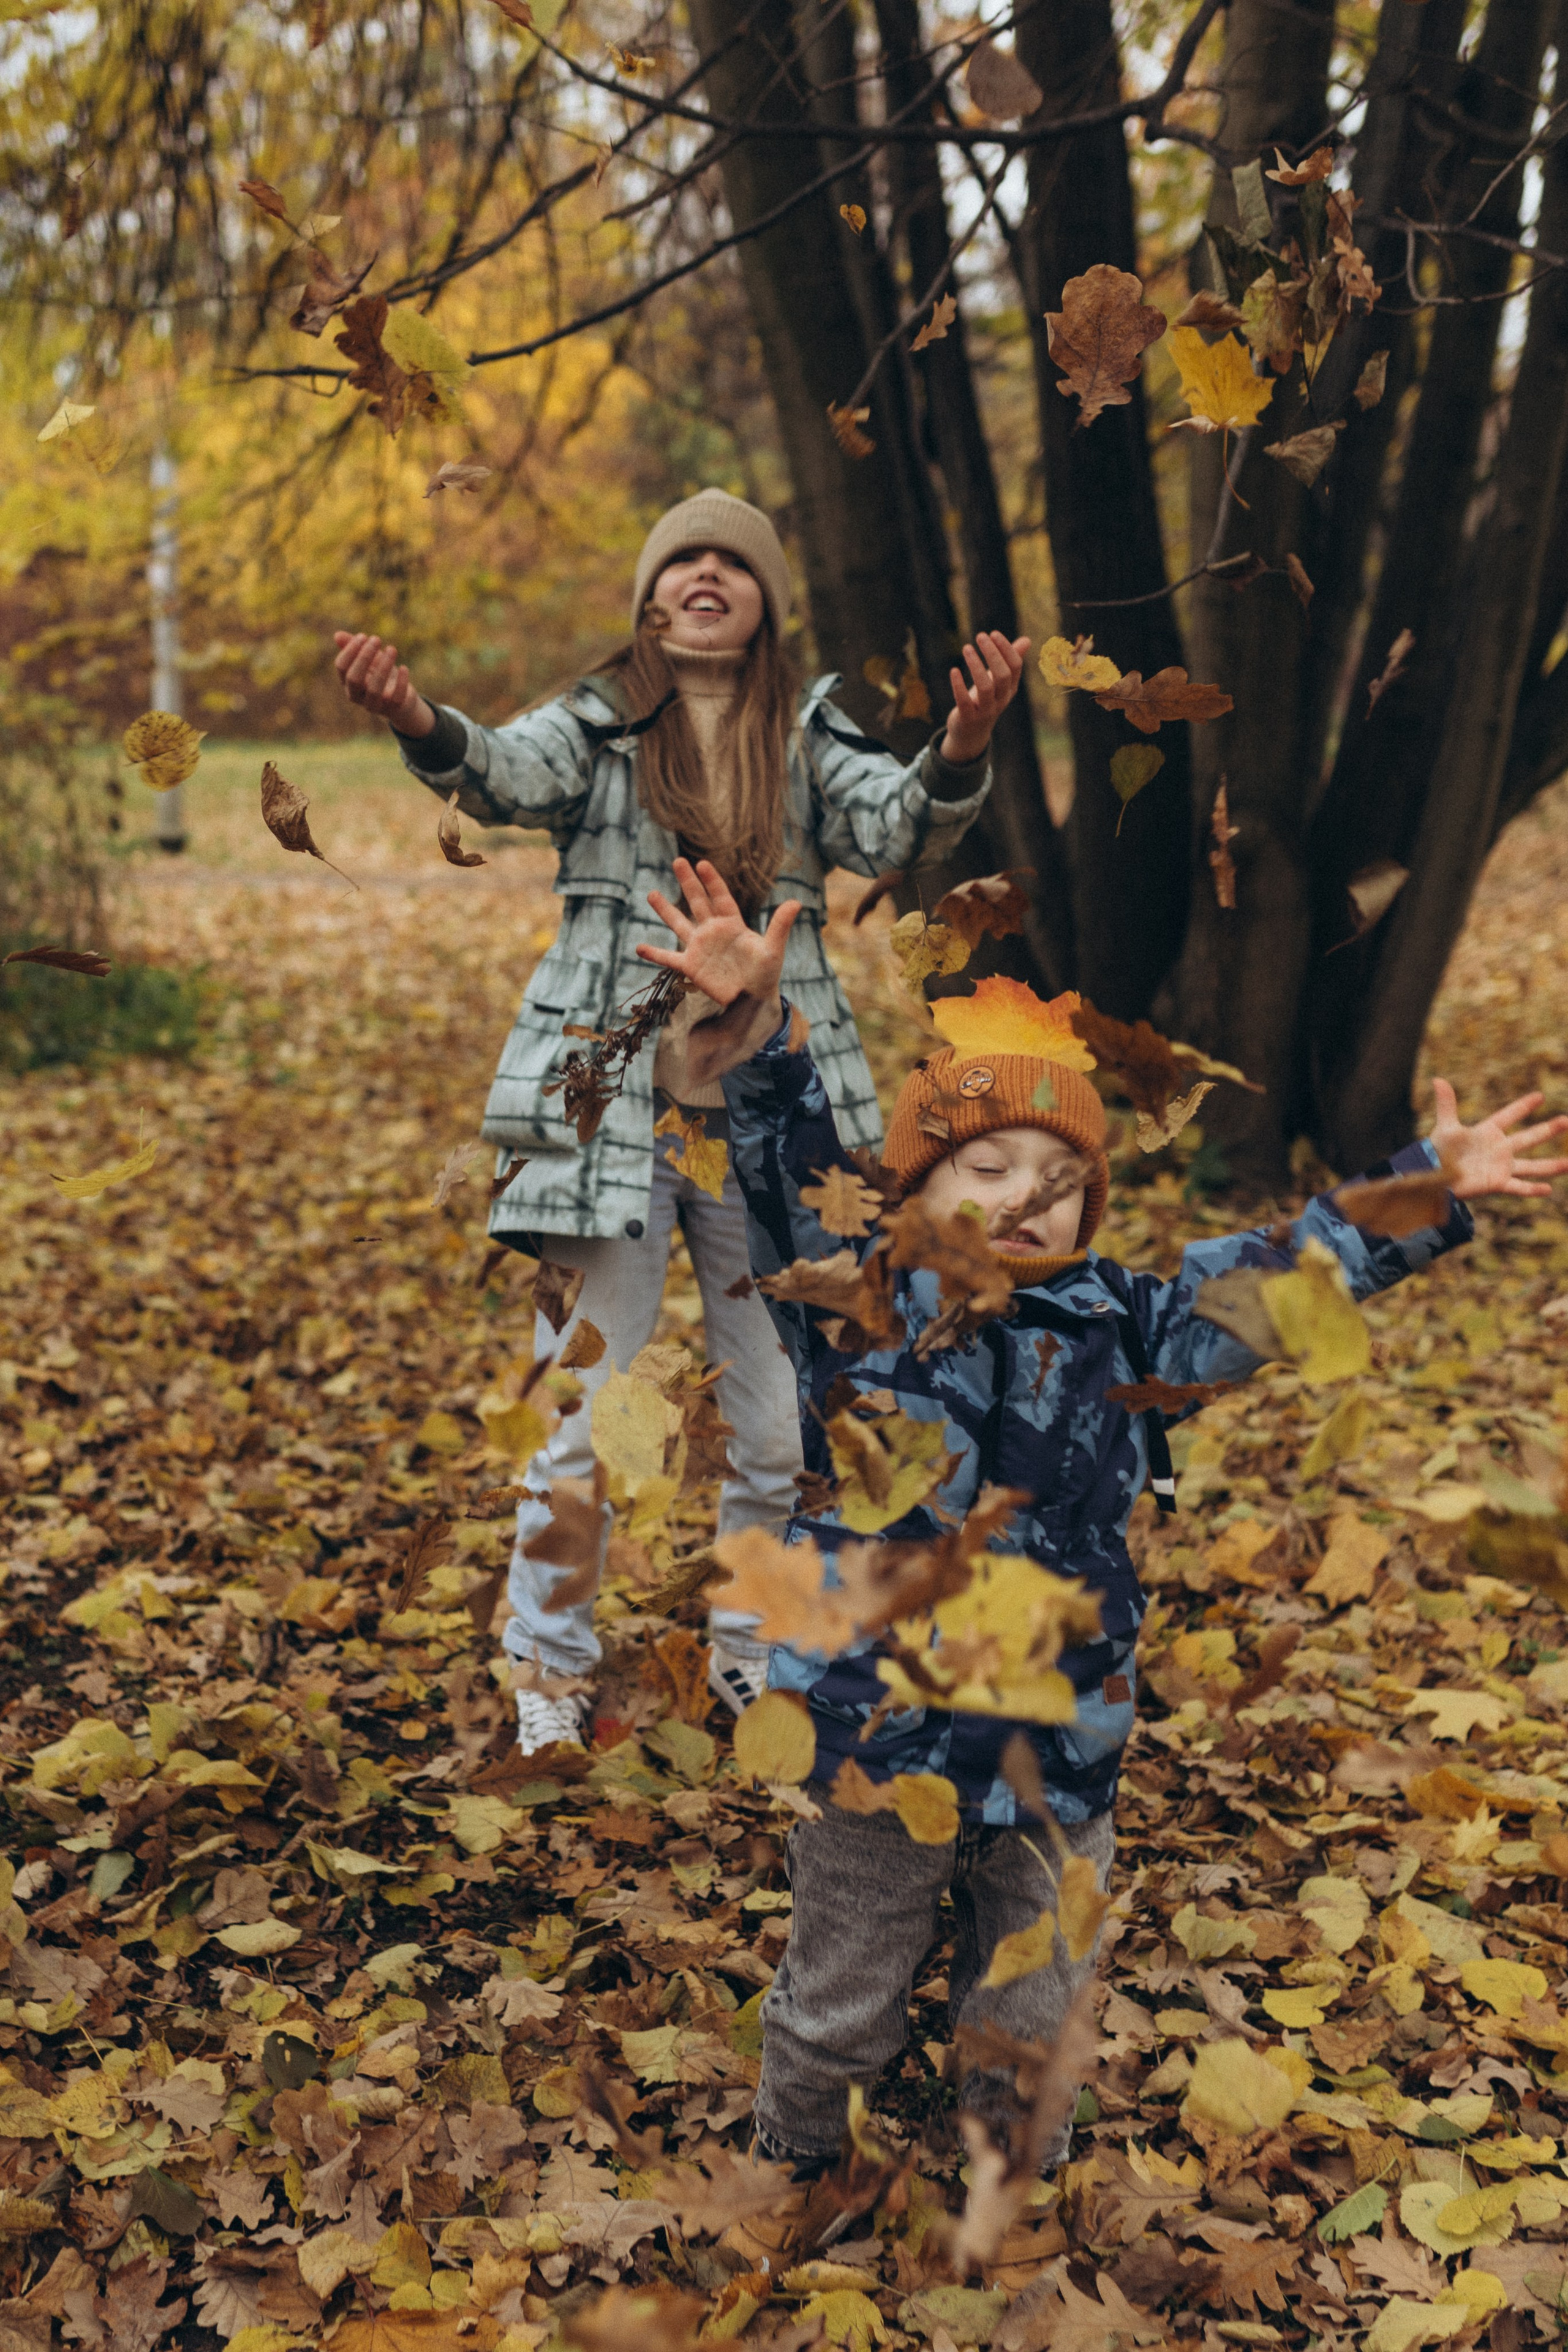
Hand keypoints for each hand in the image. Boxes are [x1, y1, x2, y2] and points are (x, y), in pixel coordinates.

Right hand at [334, 629, 435, 738]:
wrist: (401, 699)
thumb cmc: (381, 674)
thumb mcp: (369, 659)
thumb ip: (353, 647)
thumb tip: (337, 635)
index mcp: (347, 683)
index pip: (342, 667)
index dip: (351, 650)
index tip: (363, 636)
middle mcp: (357, 696)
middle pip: (354, 678)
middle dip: (365, 656)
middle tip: (377, 639)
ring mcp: (374, 705)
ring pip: (375, 690)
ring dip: (383, 667)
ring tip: (392, 649)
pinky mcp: (392, 709)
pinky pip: (395, 699)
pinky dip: (401, 682)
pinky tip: (403, 667)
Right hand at [639, 857, 799, 1007]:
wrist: (754, 1000)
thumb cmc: (766, 974)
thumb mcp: (773, 949)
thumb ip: (780, 925)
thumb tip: (797, 902)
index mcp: (733, 924)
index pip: (721, 897)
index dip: (712, 881)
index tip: (702, 863)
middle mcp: (714, 931)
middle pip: (698, 902)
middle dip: (688, 883)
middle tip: (678, 861)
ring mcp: (700, 948)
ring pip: (679, 924)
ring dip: (665, 910)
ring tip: (651, 894)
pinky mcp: (691, 966)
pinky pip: (669, 958)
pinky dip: (654, 953)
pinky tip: (639, 947)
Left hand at [940, 631, 1030, 765]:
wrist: (970, 733)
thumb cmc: (984, 700)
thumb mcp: (998, 682)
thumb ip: (1011, 661)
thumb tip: (1027, 640)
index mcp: (1010, 689)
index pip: (1015, 666)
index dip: (1006, 648)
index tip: (993, 633)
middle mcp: (1001, 700)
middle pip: (1003, 675)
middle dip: (992, 653)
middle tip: (980, 635)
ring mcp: (986, 710)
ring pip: (985, 687)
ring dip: (975, 665)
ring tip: (966, 647)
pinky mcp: (968, 718)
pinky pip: (964, 701)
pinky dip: (958, 686)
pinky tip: (953, 670)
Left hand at [1430, 1077, 1567, 1200]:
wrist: (1434, 1176)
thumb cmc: (1438, 1152)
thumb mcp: (1445, 1127)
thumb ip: (1446, 1104)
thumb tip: (1437, 1080)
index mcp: (1487, 1132)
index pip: (1509, 1115)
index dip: (1523, 1106)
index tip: (1539, 1096)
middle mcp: (1499, 1149)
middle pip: (1529, 1138)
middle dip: (1548, 1129)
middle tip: (1566, 1120)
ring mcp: (1501, 1167)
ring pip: (1532, 1166)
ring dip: (1551, 1165)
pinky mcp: (1497, 1183)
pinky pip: (1519, 1187)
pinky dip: (1533, 1189)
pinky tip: (1548, 1189)